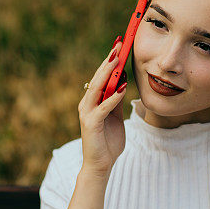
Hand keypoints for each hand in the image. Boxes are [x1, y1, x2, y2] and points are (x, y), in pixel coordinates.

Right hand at [77, 39, 127, 176]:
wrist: (101, 164)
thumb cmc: (108, 141)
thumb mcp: (115, 116)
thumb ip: (116, 99)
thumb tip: (122, 81)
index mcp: (93, 101)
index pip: (102, 76)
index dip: (110, 60)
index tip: (120, 44)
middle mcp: (87, 104)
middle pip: (98, 77)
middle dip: (109, 60)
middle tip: (119, 44)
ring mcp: (87, 113)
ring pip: (97, 88)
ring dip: (108, 73)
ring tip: (117, 59)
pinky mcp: (91, 124)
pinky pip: (103, 107)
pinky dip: (112, 97)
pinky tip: (121, 87)